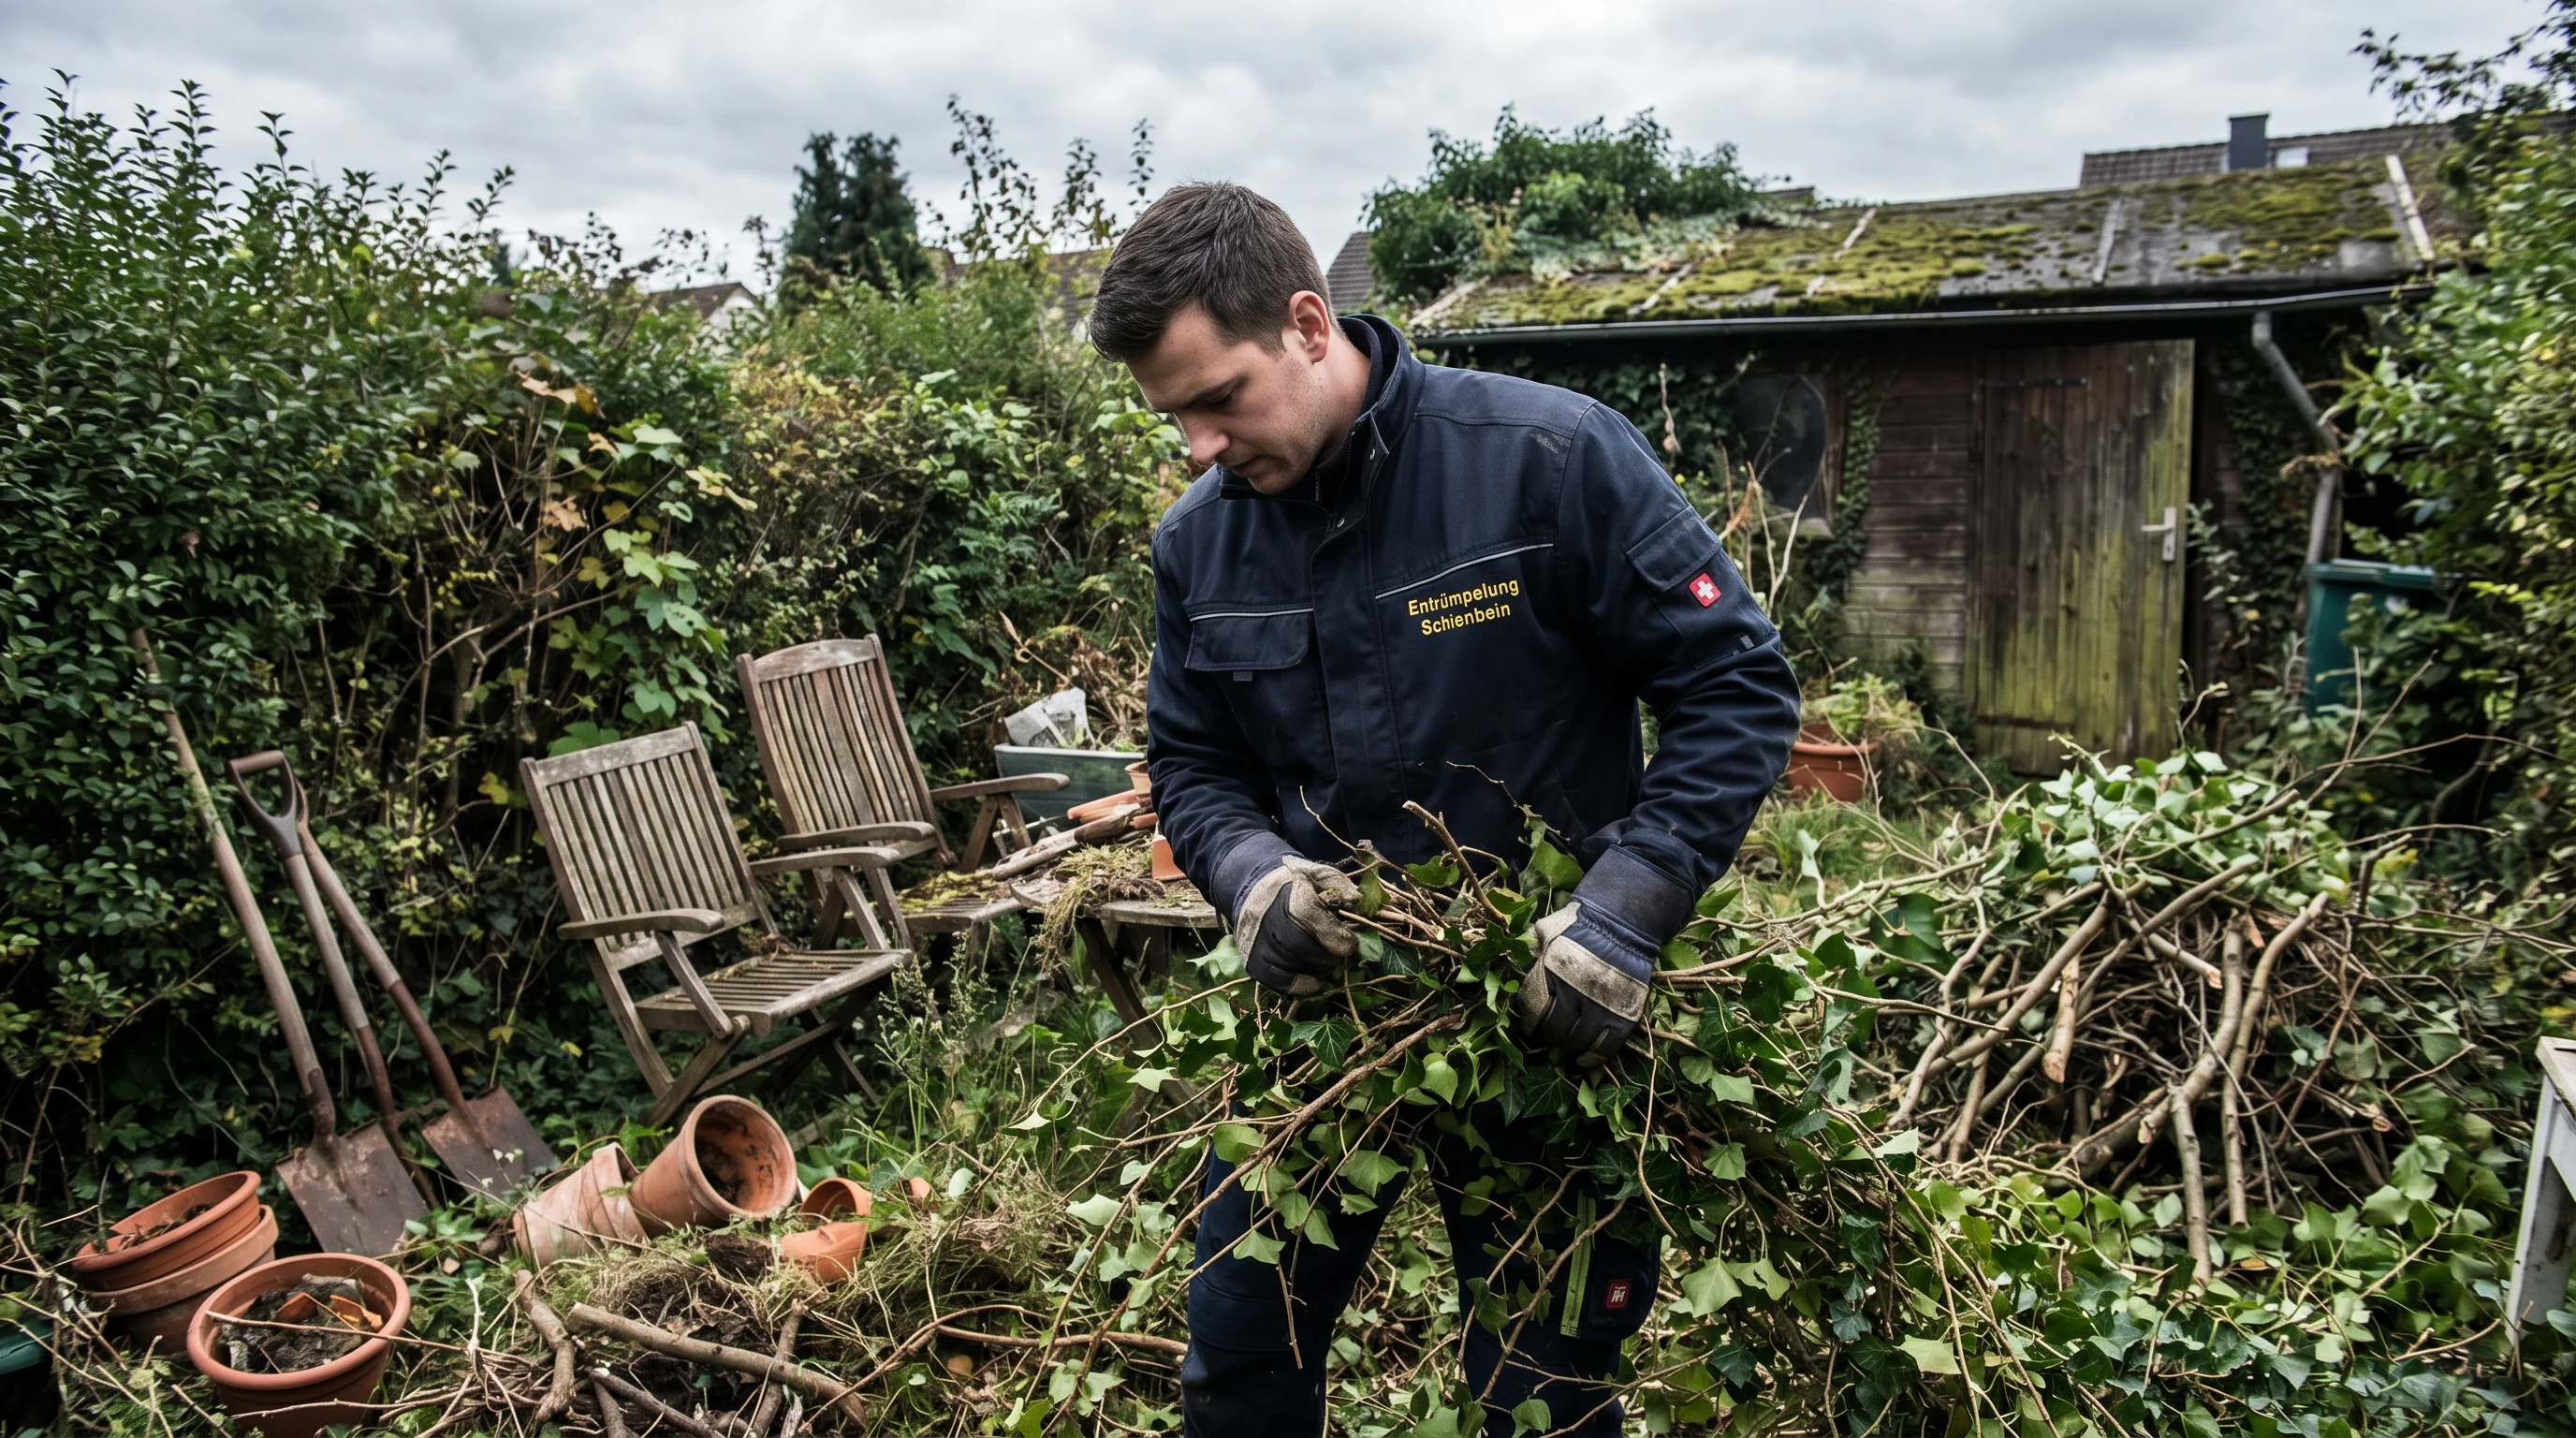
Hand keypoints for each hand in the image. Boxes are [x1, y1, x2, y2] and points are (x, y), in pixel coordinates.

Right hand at [1236, 856, 1359, 996]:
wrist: (1253, 892)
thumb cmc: (1294, 885)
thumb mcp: (1318, 874)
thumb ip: (1339, 886)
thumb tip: (1356, 901)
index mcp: (1287, 892)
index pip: (1308, 914)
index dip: (1333, 934)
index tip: (1350, 944)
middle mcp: (1266, 917)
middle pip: (1298, 944)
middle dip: (1326, 955)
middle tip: (1338, 956)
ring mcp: (1257, 942)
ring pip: (1290, 966)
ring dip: (1317, 971)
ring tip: (1325, 964)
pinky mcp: (1253, 962)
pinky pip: (1278, 982)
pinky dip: (1302, 986)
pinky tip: (1315, 980)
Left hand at [1514, 847, 1695, 1063]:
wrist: (1623, 922)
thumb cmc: (1579, 924)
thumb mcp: (1545, 930)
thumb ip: (1528, 950)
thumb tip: (1512, 965)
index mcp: (1549, 973)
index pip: (1533, 1009)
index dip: (1529, 1020)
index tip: (1530, 1024)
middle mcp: (1573, 993)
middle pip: (1554, 1029)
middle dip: (1548, 1036)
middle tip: (1550, 1036)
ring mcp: (1600, 1006)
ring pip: (1578, 1041)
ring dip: (1569, 1048)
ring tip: (1567, 1047)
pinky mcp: (1624, 1014)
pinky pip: (1606, 1046)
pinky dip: (1594, 1057)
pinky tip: (1585, 1060)